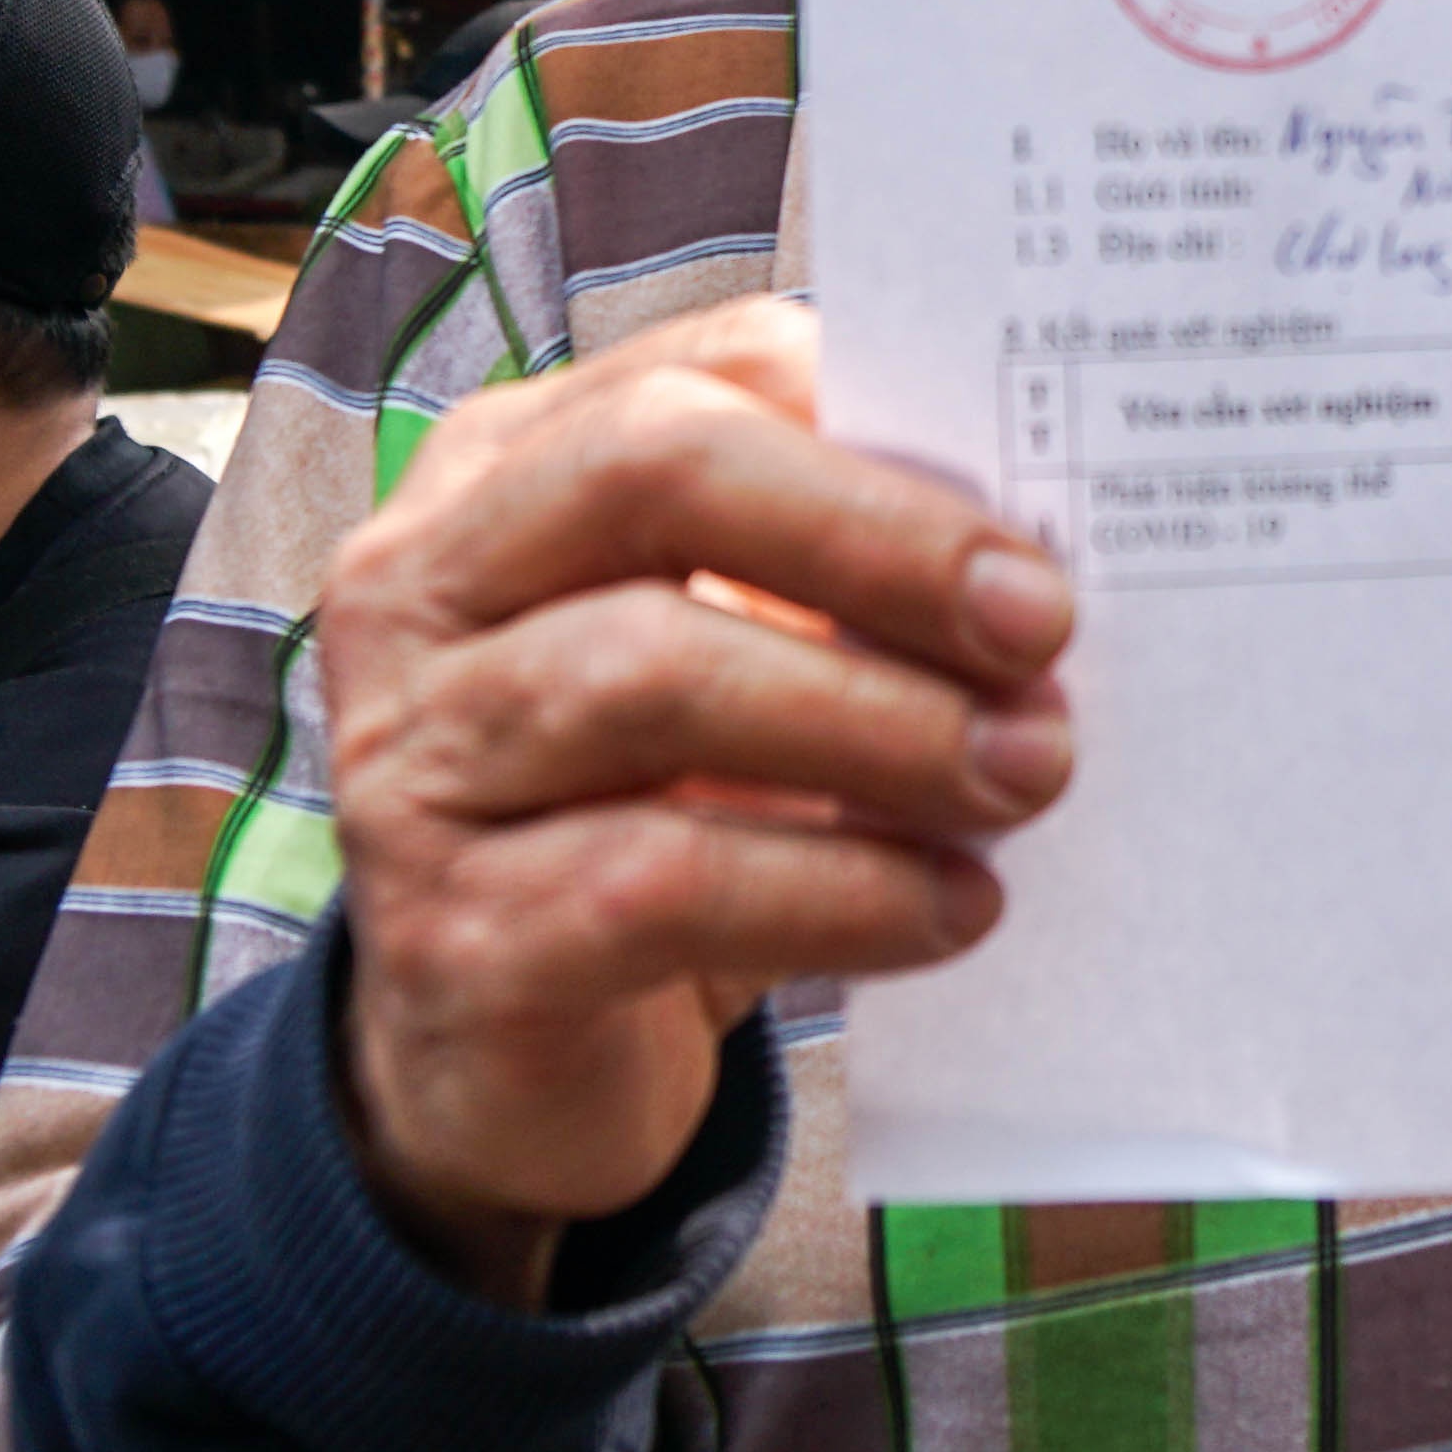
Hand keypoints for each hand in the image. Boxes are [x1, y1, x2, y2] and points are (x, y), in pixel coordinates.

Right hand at [317, 298, 1074, 1301]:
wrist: (514, 1078)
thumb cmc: (654, 821)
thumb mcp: (733, 668)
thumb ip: (832, 584)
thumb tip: (1029, 557)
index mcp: (502, 476)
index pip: (694, 374)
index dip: (872, 415)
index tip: (1028, 506)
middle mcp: (421, 590)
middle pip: (649, 471)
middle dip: (877, 539)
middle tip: (1042, 626)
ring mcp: (409, 763)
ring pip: (653, 674)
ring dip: (882, 723)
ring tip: (1026, 773)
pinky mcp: (447, 943)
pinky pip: (658, 882)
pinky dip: (839, 889)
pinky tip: (953, 907)